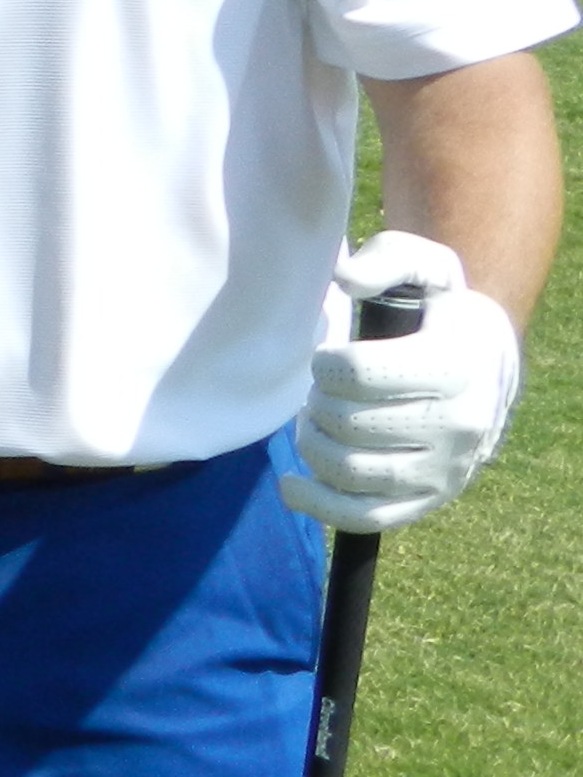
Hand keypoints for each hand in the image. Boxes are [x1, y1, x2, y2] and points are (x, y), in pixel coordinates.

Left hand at [281, 231, 521, 533]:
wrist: (485, 359)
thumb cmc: (437, 310)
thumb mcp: (424, 267)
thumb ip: (385, 259)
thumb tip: (346, 279)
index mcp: (456, 366)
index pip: (356, 375)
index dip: (323, 364)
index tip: (328, 356)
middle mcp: (460, 424)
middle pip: (346, 423)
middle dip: (317, 400)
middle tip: (322, 388)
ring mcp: (447, 469)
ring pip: (349, 469)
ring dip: (312, 442)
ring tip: (316, 418)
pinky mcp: (430, 500)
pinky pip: (364, 517)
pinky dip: (318, 504)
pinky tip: (291, 482)